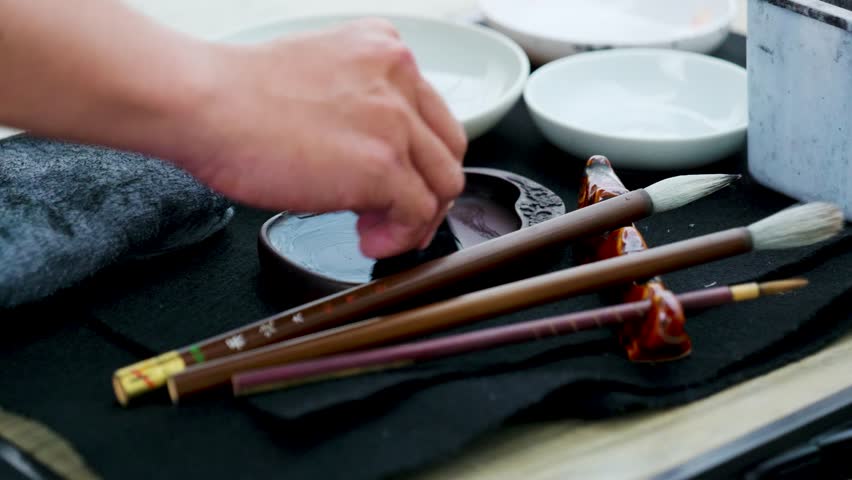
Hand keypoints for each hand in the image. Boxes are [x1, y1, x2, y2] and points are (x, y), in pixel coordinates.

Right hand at [185, 18, 467, 257]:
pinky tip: (368, 240)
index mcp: (383, 49)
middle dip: (427, 189)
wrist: (203, 102)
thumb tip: (370, 154)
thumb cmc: (236, 94)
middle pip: (448, 148)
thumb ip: (359, 102)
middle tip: (394, 214)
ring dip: (415, 217)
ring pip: (444, 183)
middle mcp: (399, 77)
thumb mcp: (319, 74)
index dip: (418, 158)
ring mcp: (394, 121)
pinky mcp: (382, 165)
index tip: (396, 182)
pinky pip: (418, 213)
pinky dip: (400, 236)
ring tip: (376, 231)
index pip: (431, 113)